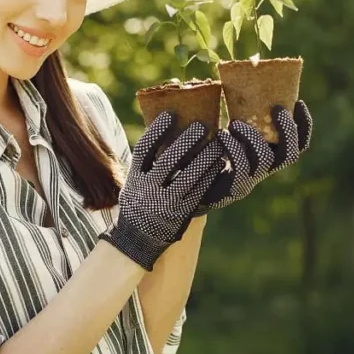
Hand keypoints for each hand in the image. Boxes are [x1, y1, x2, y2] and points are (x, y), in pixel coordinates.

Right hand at [100, 111, 223, 270]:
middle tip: (202, 126)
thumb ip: (145, 162)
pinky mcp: (180, 214)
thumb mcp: (134, 181)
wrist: (137, 239)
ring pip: (188, 177)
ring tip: (218, 143)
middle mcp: (147, 190)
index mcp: (135, 177)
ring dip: (205, 158)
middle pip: (168, 161)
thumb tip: (160, 128)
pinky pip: (199, 192)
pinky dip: (210, 176)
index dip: (157, 131)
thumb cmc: (140, 200)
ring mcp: (164, 203)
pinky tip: (219, 164)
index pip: (144, 149)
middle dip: (187, 142)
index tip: (171, 114)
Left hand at [192, 100, 312, 216]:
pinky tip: (221, 134)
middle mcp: (266, 169)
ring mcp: (251, 179)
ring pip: (264, 160)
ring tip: (235, 123)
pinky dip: (232, 148)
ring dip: (252, 137)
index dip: (304, 125)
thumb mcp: (231, 130)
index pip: (299, 144)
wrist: (195, 183)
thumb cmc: (213, 149)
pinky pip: (240, 167)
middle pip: (290, 155)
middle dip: (287, 130)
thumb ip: (240, 113)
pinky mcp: (233, 186)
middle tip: (276, 108)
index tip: (299, 101)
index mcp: (271, 155)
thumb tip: (234, 78)